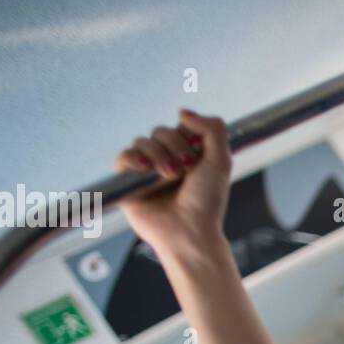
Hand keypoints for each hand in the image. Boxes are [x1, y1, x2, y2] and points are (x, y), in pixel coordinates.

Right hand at [114, 108, 232, 258]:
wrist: (190, 231)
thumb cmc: (207, 201)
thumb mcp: (220, 161)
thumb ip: (212, 128)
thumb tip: (181, 112)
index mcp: (187, 155)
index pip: (178, 127)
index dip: (187, 135)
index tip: (198, 154)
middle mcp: (166, 161)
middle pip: (160, 131)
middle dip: (174, 146)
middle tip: (185, 170)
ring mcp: (146, 172)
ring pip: (142, 141)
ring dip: (158, 155)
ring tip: (169, 176)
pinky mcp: (129, 184)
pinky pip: (122, 157)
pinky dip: (132, 158)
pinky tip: (144, 168)